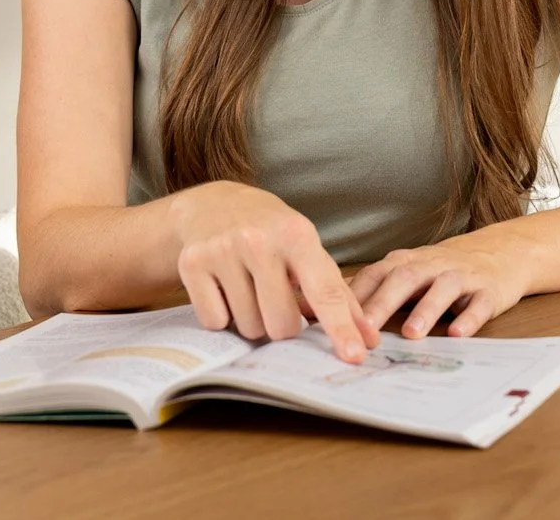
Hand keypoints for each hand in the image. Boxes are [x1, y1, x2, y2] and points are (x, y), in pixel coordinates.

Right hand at [170, 181, 378, 362]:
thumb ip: (337, 294)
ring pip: (249, 328)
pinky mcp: (191, 264)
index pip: (324, 290)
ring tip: (249, 288)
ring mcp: (221, 251)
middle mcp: (258, 240)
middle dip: (283, 325)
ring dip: (252, 320)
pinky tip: (224, 288)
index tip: (356, 355)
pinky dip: (222, 315)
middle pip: (282, 325)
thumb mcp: (306, 248)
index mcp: (296, 234)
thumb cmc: (270, 232)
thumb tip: (367, 339)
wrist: (212, 205)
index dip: (341, 327)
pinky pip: (215, 322)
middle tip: (275, 299)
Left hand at [352, 236, 533, 338]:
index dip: (354, 296)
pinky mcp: (488, 290)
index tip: (334, 319)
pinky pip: (480, 303)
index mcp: (405, 263)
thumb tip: (324, 309)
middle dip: (383, 303)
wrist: (500, 252)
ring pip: (443, 288)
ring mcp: (461, 276)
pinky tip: (458, 334)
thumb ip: (372, 289)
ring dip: (426, 309)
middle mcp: (431, 265)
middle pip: (404, 278)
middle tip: (365, 330)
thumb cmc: (440, 270)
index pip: (375, 274)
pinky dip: (470, 318)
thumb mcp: (406, 273)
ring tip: (411, 333)